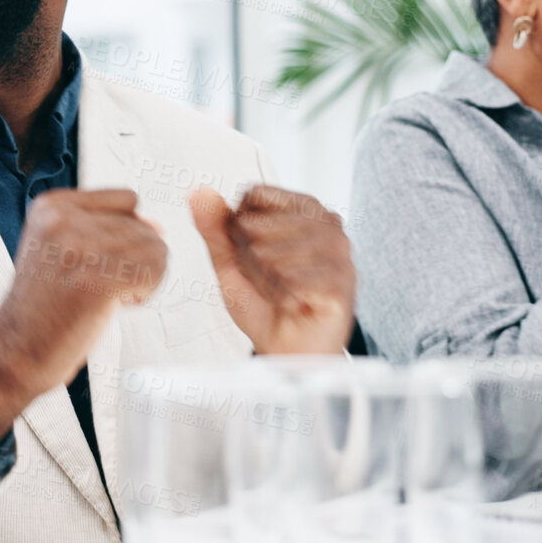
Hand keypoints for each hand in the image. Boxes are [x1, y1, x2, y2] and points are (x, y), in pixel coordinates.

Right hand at [0, 189, 165, 445]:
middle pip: (143, 225)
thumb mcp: (63, 251)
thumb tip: (159, 227)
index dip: (123, 233)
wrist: (17, 351)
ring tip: (106, 296)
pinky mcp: (97, 278)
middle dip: (133, 261)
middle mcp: (62, 219)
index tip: (94, 263)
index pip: (127, 199)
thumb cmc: (46, 306)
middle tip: (97, 287)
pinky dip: (145, 293)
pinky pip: (155, 270)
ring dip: (141, 278)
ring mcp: (79, 247)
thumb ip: (107, 231)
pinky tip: (115, 305)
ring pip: (155, 247)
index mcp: (51, 205)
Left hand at [191, 185, 353, 354]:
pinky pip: (294, 280)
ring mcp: (339, 253)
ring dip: (263, 279)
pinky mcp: (342, 282)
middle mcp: (327, 224)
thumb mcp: (230, 263)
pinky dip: (281, 295)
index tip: (248, 250)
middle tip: (264, 278)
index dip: (237, 227)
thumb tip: (199, 192)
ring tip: (276, 290)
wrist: (284, 350)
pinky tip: (289, 302)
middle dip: (248, 257)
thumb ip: (215, 228)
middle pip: (260, 224)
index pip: (254, 194)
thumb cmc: (264, 303)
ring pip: (275, 253)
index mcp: (302, 209)